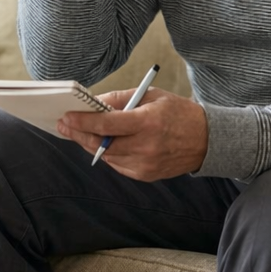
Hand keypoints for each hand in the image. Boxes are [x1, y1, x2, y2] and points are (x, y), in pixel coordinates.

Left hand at [56, 87, 207, 180]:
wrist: (206, 140)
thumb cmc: (177, 112)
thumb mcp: (151, 96)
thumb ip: (120, 99)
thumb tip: (92, 102)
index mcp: (148, 122)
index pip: (107, 124)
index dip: (83, 122)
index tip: (67, 117)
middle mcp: (146, 146)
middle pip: (102, 144)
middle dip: (79, 134)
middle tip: (64, 125)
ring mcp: (146, 164)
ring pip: (107, 156)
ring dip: (90, 144)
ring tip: (78, 132)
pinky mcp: (146, 175)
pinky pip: (118, 165)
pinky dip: (107, 154)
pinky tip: (102, 143)